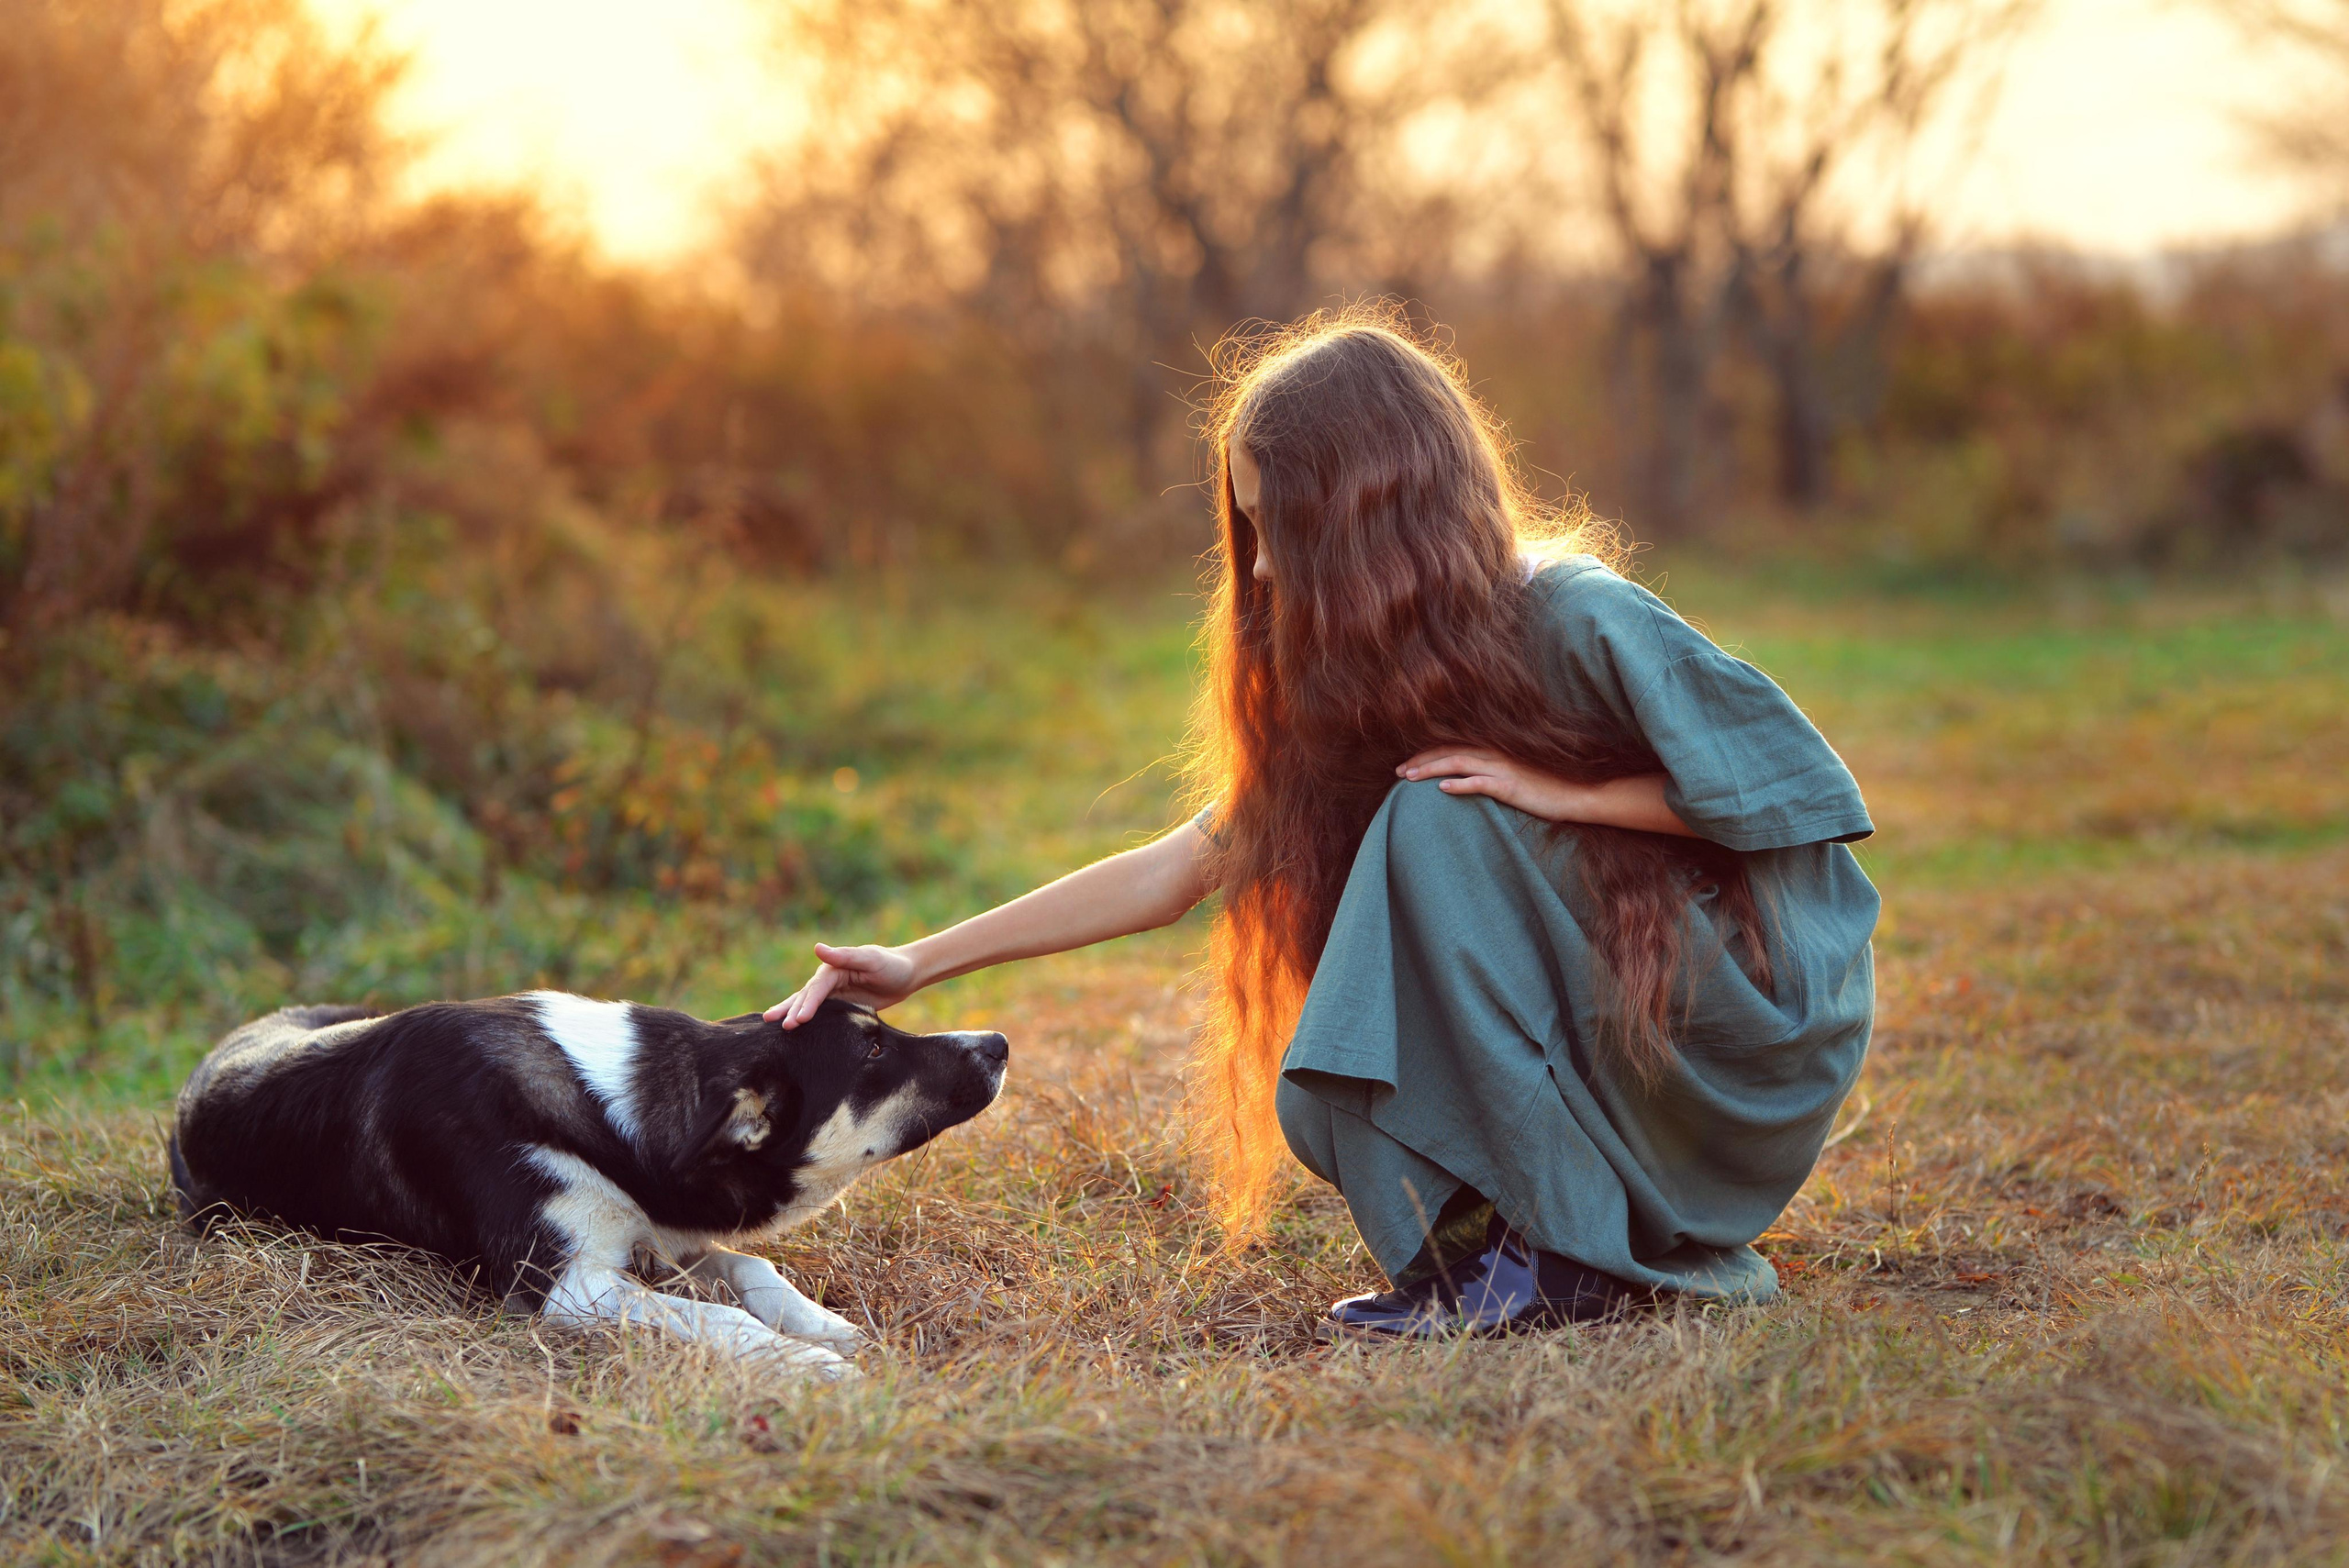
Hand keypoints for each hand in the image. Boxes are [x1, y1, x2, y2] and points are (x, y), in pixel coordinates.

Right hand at [763, 942, 921, 1027]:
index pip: (816, 989)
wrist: (906, 975)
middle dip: (792, 1010)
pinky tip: (795, 1029)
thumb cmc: (890, 964)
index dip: (806, 1004)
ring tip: (770, 1022)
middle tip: (778, 1025)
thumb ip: (845, 956)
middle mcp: (829, 981)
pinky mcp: (841, 1006)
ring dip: (791, 1012)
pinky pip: (821, 1015)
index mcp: (833, 969)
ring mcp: (833, 994)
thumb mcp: (870, 959)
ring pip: (807, 1005)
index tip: (797, 1020)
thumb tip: (817, 948)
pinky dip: (806, 1020)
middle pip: (806, 997)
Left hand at [1397, 752, 1696, 836]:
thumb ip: (1493, 777)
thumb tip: (1468, 783)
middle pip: (1450, 753)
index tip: (1407, 765)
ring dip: (1431, 769)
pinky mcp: (1513, 786)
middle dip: (1421, 761)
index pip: (1454, 749)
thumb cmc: (1547, 790)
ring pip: (1459, 764)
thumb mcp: (1515, 780)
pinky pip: (1482, 783)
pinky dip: (1461, 784)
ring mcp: (1504, 770)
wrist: (1579, 795)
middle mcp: (1496, 756)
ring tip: (1408, 778)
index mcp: (1495, 753)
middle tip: (1397, 772)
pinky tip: (1442, 789)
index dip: (1429, 754)